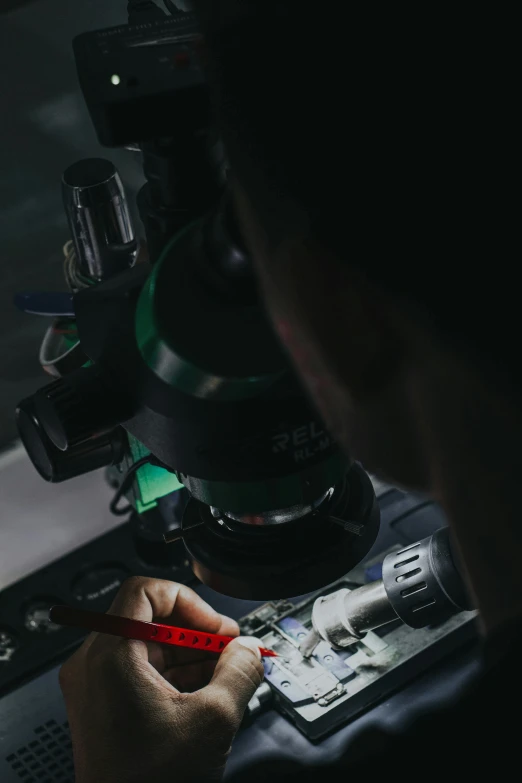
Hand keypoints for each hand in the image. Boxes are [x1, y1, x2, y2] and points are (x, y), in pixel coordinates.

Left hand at [59, 577, 263, 782]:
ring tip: (226, 670)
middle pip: (148, 618)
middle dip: (196, 630)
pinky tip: (206, 688)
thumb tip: (250, 650)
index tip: (214, 624)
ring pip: (146, 645)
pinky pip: (140, 670)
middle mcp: (92, 667)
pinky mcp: (102, 708)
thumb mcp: (213, 720)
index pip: (144, 591)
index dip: (188, 600)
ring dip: (189, 652)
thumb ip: (240, 671)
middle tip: (230, 645)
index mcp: (110, 657)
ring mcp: (94, 688)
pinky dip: (174, 672)